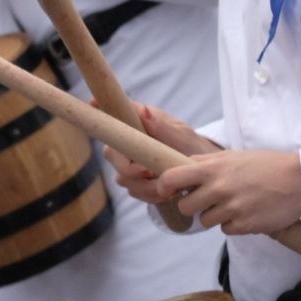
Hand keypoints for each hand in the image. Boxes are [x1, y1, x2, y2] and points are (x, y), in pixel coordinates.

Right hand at [100, 103, 221, 201]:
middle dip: (131, 169)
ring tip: (169, 187)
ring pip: (123, 177)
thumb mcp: (182, 135)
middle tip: (151, 173)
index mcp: (138, 124)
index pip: (112, 116)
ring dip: (146, 186)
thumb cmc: (194, 148)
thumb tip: (144, 110)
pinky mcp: (136, 182)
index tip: (95, 105)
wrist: (205, 174)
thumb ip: (162, 125)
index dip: (98, 111)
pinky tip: (167, 194)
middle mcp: (129, 142)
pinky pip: (134, 192)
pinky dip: (151, 196)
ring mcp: (130, 163)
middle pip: (111, 154)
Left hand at [157, 148, 300, 234]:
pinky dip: (234, 223)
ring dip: (216, 215)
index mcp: (212, 168)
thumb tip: (178, 168)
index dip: (164, 187)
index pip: (171, 179)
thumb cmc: (264, 165)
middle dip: (194, 205)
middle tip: (210, 199)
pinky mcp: (244, 225)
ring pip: (205, 221)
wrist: (298, 180)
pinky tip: (248, 211)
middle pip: (186, 207)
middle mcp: (218, 188)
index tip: (167, 190)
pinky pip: (225, 230)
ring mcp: (231, 208)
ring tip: (235, 202)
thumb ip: (205, 164)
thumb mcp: (232, 156)